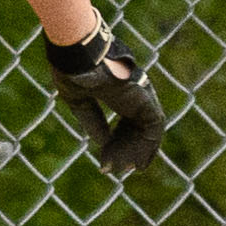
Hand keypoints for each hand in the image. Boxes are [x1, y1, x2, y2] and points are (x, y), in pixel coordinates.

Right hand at [42, 19, 164, 177]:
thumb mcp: (78, 100)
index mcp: (118, 88)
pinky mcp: (145, 101)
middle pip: (137, 126)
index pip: (126, 118)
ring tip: (124, 169)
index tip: (106, 156)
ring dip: (137, 151)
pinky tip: (137, 162)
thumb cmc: (73, 69)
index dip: (116, 138)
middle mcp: (134, 91)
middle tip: (118, 167)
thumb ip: (92, 120)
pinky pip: (153, 130)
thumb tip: (103, 142)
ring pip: (147, 130)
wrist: (78, 56)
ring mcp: (141, 95)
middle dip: (127, 148)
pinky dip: (146, 147)